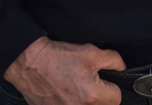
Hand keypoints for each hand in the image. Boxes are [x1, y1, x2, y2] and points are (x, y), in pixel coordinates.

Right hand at [4, 36, 125, 104]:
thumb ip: (113, 60)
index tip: (103, 77)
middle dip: (100, 95)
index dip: (112, 84)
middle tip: (88, 80)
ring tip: (76, 86)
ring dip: (86, 100)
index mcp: (92, 96)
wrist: (30, 63)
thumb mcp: (91, 52)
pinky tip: (65, 92)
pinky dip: (71, 102)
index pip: (116, 98)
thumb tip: (122, 68)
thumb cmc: (59, 57)